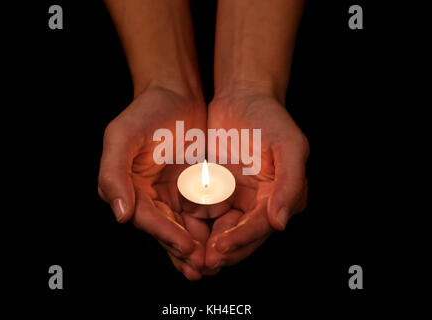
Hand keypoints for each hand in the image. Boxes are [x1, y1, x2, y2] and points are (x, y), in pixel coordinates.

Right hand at [98, 86, 208, 279]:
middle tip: (202, 268)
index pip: (146, 218)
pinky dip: (209, 230)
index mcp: (127, 188)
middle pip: (165, 230)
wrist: (175, 94)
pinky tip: (222, 241)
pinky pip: (200, 215)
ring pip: (183, 228)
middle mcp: (147, 197)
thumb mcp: (122, 135)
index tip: (187, 247)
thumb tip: (120, 215)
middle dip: (182, 250)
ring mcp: (170, 195)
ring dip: (196, 248)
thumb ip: (114, 173)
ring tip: (212, 265)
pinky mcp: (191, 191)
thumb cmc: (146, 112)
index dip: (166, 235)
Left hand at [204, 92, 308, 270]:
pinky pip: (207, 218)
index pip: (261, 226)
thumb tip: (281, 223)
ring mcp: (239, 199)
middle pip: (243, 237)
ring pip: (224, 233)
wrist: (241, 97)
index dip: (242, 239)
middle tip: (202, 264)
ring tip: (190, 261)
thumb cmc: (269, 118)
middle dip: (223, 252)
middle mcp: (261, 203)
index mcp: (282, 196)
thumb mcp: (289, 145)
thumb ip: (290, 184)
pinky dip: (197, 230)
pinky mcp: (218, 194)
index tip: (220, 249)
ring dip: (208, 248)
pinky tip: (182, 238)